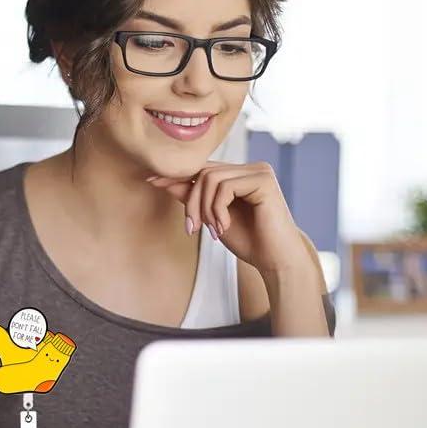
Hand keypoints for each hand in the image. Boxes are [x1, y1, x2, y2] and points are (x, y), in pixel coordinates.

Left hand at [146, 161, 310, 273]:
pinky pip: (224, 187)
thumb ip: (193, 199)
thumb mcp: (212, 219)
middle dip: (191, 202)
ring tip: (213, 231)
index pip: (202, 170)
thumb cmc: (248, 241)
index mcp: (239, 175)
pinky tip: (223, 228)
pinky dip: (217, 210)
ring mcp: (258, 171)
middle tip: (193, 229)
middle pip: (203, 173)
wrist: (275, 259)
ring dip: (204, 209)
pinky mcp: (263, 180)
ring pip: (210, 179)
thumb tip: (164, 181)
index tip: (151, 181)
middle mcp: (249, 168)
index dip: (176, 176)